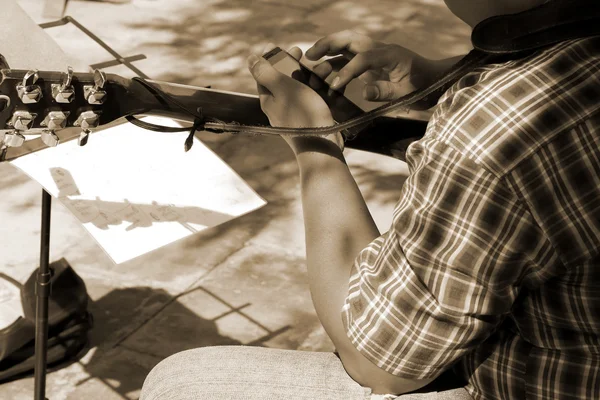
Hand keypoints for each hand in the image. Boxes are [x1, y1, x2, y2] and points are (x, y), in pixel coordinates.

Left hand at [247, 45, 343, 151]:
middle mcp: (279, 108)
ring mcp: (294, 115)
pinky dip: (317, 90)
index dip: (270, 57)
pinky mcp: (308, 120)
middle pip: (282, 80)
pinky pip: (310, 100)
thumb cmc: (303, 116)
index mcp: (269, 99)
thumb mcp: (283, 88)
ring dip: (308, 76)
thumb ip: (267, 72)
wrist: (322, 147)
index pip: (264, 74)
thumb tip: (250, 58)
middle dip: (291, 64)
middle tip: (301, 54)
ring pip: (299, 89)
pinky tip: (326, 86)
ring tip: (320, 70)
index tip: (278, 45)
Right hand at [305, 30, 426, 101]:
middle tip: (310, 55)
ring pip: (347, 45)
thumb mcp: (407, 93)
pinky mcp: (371, 63)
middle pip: (350, 39)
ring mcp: (374, 55)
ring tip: (311, 61)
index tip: (334, 86)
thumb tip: (364, 93)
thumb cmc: (423, 87)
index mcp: (390, 54)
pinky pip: (349, 58)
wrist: (435, 80)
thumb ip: (385, 92)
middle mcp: (380, 50)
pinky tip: (324, 73)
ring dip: (328, 49)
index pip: (362, 58)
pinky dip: (335, 62)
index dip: (347, 71)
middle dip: (328, 44)